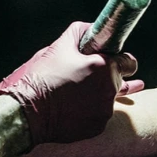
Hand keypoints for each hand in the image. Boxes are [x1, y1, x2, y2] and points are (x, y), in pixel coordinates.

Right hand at [0, 21, 138, 145]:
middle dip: (105, 77)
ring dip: (97, 94)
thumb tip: (91, 29)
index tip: (109, 60)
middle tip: (84, 76)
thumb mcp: (59, 46)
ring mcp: (104, 111)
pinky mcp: (96, 128)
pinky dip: (90, 110)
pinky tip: (73, 106)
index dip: (119, 59)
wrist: (27, 111)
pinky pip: (99, 115)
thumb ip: (81, 32)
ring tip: (75, 92)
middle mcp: (110, 90)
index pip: (129, 62)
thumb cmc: (42, 76)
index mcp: (104, 67)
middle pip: (118, 81)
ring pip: (108, 98)